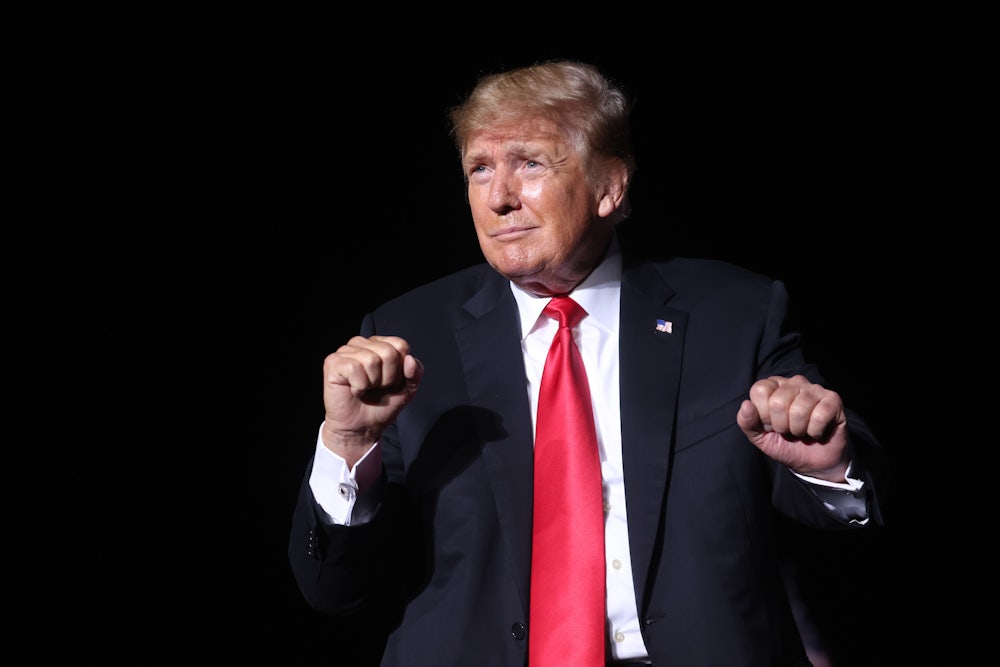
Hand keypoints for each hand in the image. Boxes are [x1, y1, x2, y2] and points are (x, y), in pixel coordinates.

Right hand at [321, 335, 422, 466]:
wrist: (362, 428)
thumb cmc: (381, 406)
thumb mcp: (407, 389)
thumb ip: (415, 372)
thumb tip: (409, 359)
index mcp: (379, 344)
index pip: (400, 345)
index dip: (401, 369)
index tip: (391, 382)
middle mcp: (362, 344)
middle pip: (388, 352)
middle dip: (388, 377)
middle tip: (377, 388)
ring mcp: (345, 351)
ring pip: (372, 360)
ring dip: (373, 382)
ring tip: (366, 389)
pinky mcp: (333, 363)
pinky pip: (355, 368)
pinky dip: (359, 386)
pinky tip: (355, 390)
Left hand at [736, 374, 849, 481]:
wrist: (813, 463)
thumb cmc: (785, 444)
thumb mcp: (760, 437)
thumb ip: (747, 422)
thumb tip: (746, 405)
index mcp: (773, 386)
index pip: (759, 390)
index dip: (763, 415)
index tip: (771, 425)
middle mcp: (794, 382)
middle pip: (778, 402)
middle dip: (781, 425)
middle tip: (788, 430)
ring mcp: (815, 389)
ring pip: (799, 410)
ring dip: (799, 430)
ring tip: (802, 431)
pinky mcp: (833, 400)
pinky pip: (819, 416)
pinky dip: (815, 431)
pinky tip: (817, 431)